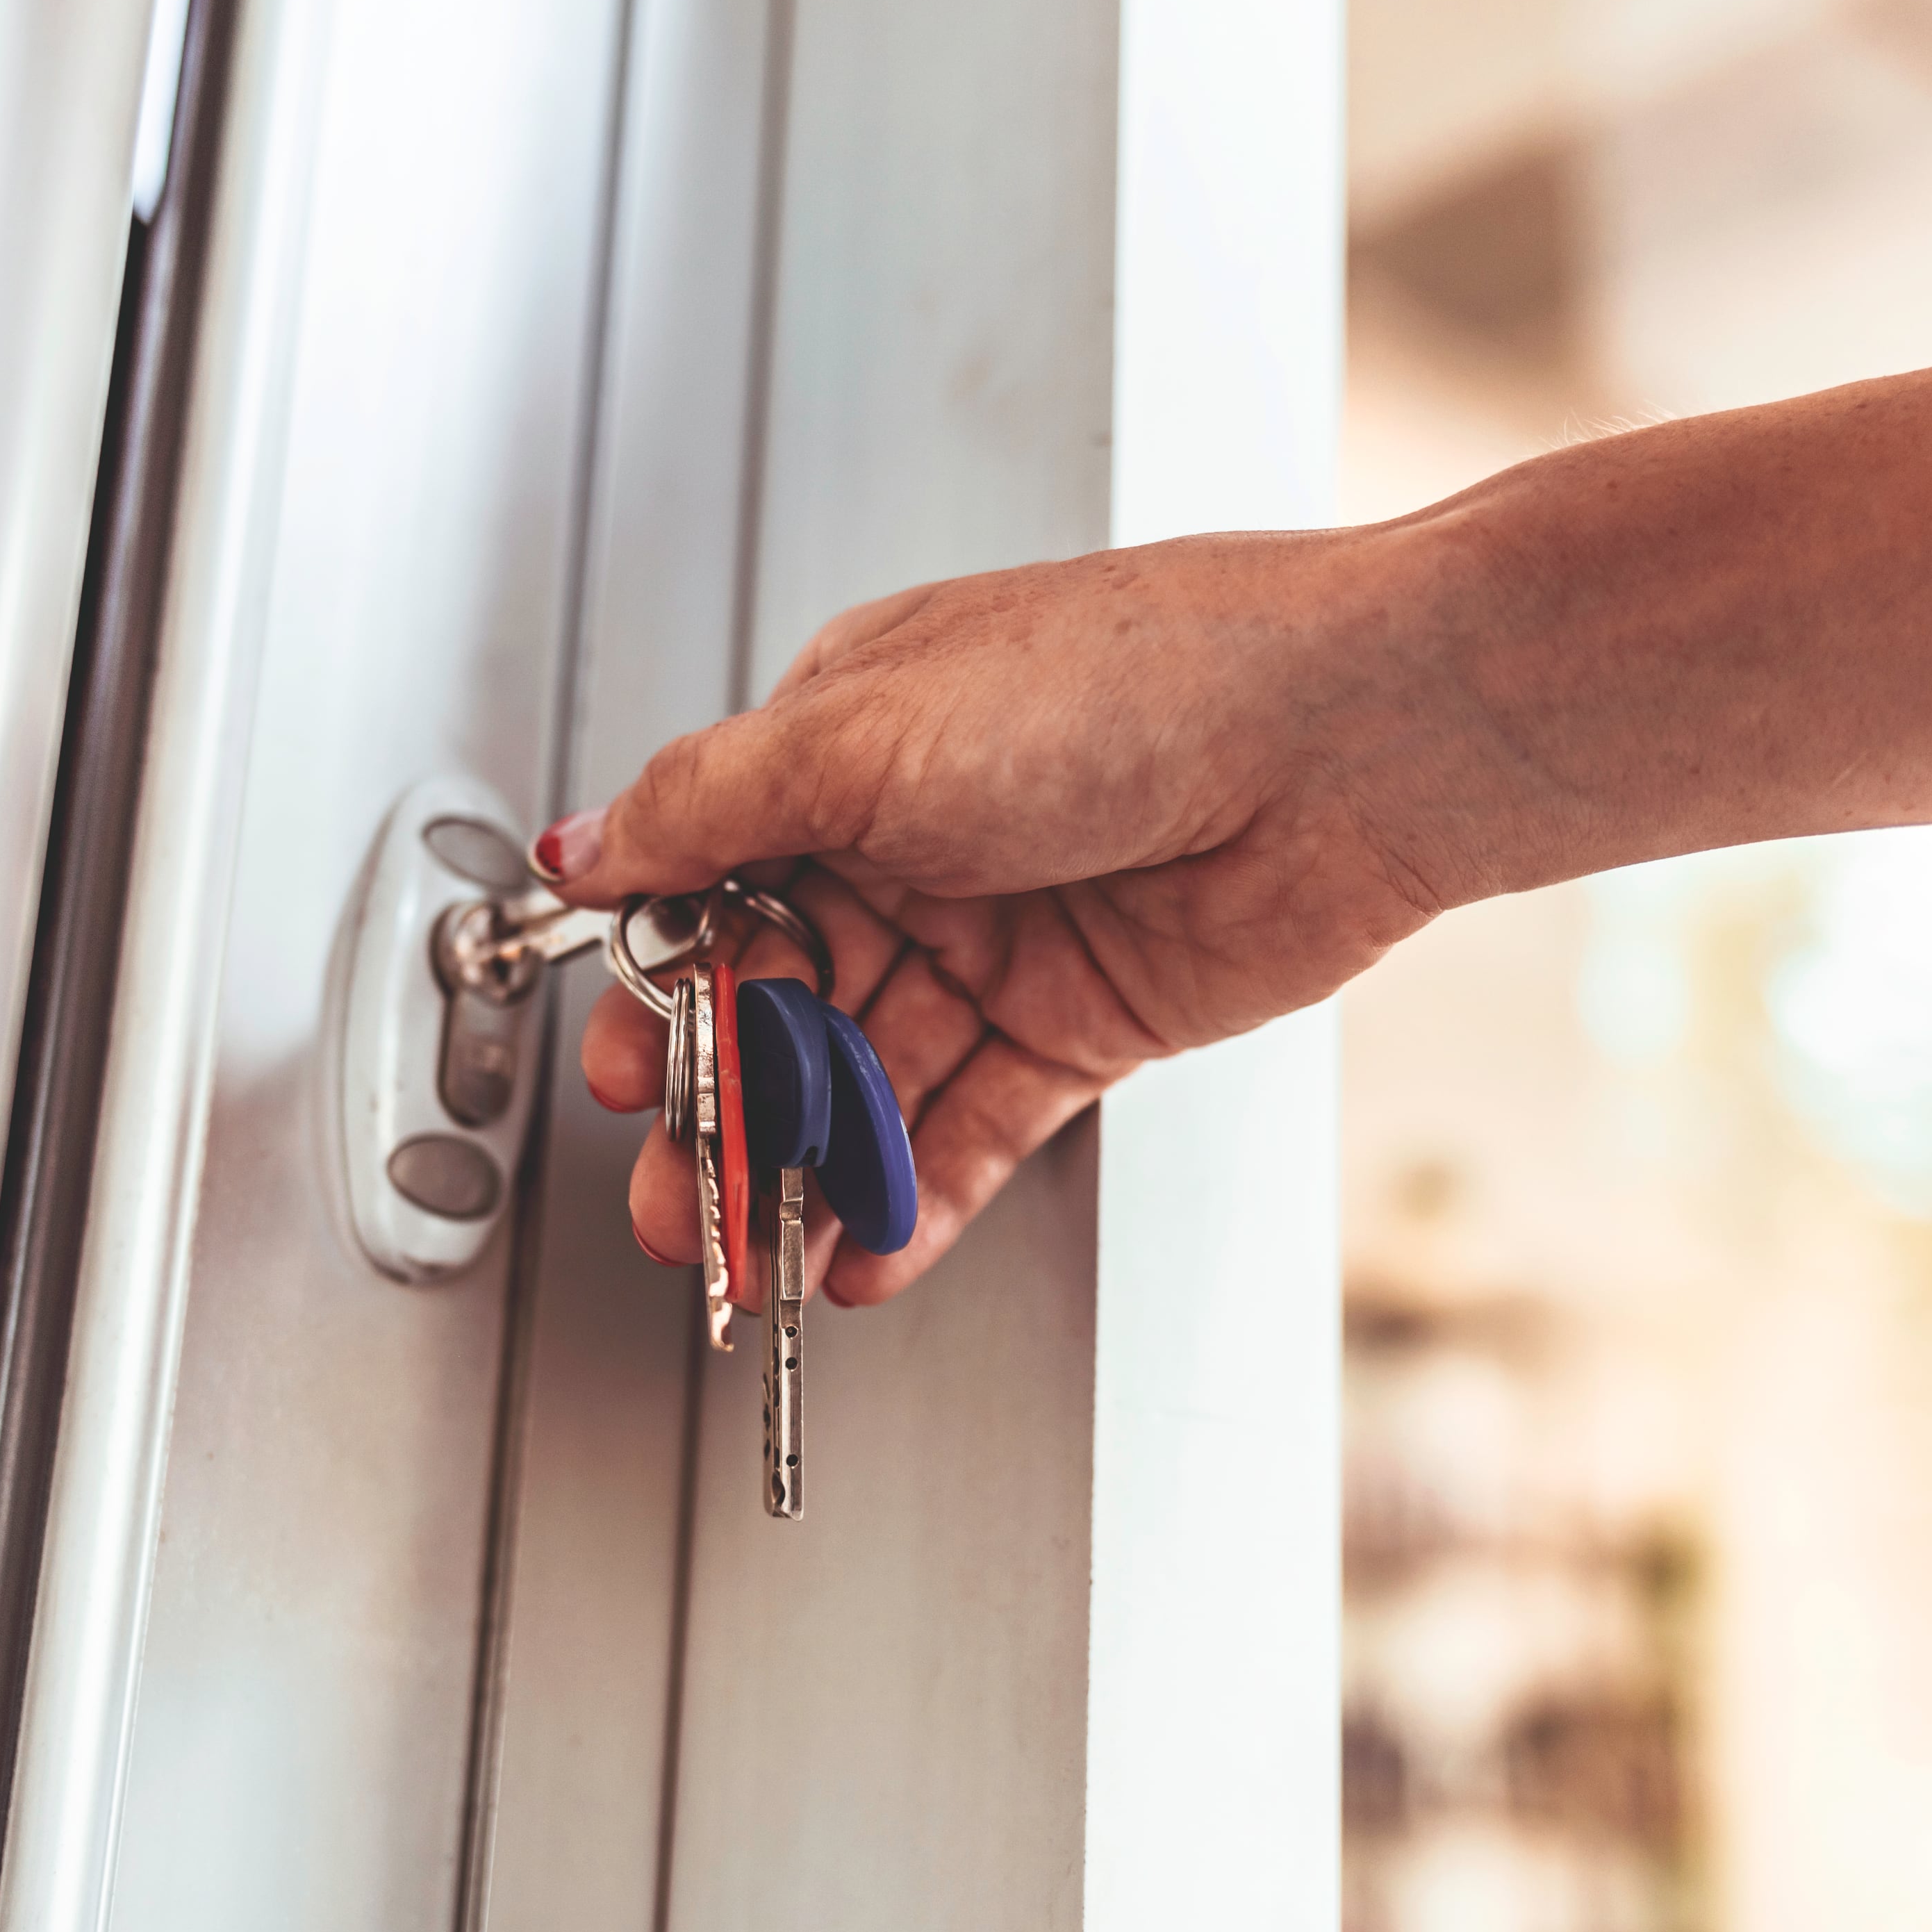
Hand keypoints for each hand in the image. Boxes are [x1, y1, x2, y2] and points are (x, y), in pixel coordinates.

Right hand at [549, 523, 1468, 1304]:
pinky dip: (910, 1197)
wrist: (1346, 738)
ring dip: (803, 1171)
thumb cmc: (1131, 679)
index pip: (712, 887)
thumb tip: (585, 844)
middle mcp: (917, 841)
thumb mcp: (863, 728)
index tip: (628, 1072)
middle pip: (781, 1003)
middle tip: (677, 1194)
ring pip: (867, 1080)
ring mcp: (1000, 939)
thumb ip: (706, 805)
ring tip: (753, 1252)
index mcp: (845, 746)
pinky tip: (861, 1251)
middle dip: (721, 1109)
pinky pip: (970, 1129)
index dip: (665, 991)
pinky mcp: (1082, 1026)